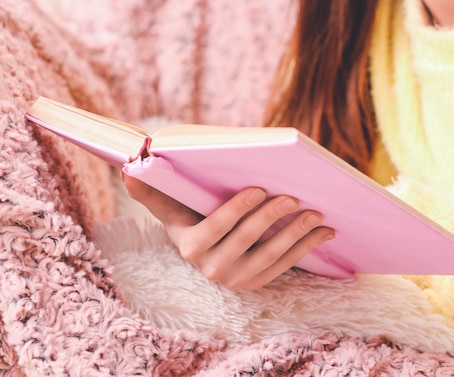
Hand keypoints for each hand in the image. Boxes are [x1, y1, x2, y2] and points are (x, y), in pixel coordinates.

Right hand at [122, 174, 334, 289]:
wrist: (203, 247)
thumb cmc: (188, 217)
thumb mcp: (169, 206)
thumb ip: (151, 190)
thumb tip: (128, 169)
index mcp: (190, 247)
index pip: (216, 227)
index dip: (238, 209)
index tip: (260, 187)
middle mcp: (212, 269)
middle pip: (248, 240)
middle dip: (273, 218)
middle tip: (295, 196)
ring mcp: (237, 279)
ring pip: (271, 256)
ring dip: (297, 235)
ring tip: (317, 214)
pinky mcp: (257, 283)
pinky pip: (286, 266)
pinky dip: (307, 249)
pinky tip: (325, 232)